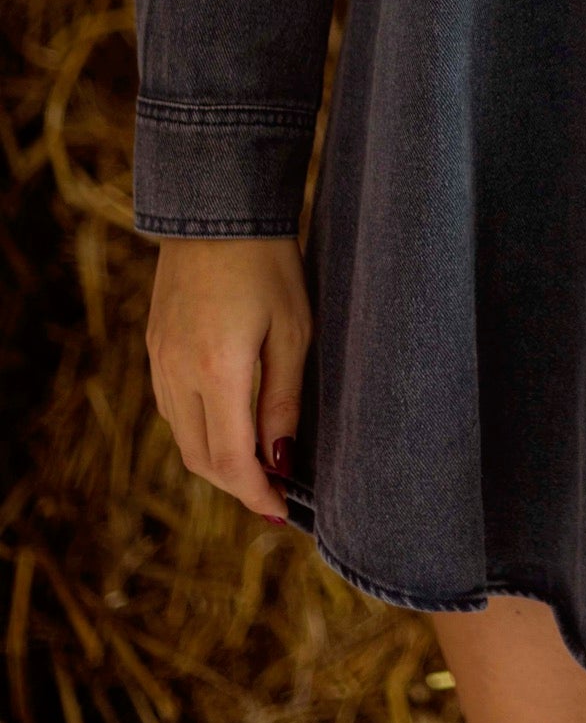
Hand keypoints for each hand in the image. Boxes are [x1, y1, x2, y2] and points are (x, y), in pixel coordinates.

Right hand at [144, 237, 310, 522]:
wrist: (217, 210)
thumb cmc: (269, 265)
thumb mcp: (293, 332)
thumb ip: (283, 400)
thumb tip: (280, 460)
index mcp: (218, 372)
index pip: (232, 461)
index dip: (257, 495)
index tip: (281, 512)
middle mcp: (178, 373)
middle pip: (201, 459)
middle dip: (238, 486)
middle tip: (274, 496)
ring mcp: (160, 360)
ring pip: (182, 438)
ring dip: (217, 463)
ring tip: (256, 468)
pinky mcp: (155, 347)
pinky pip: (170, 409)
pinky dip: (198, 432)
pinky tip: (228, 428)